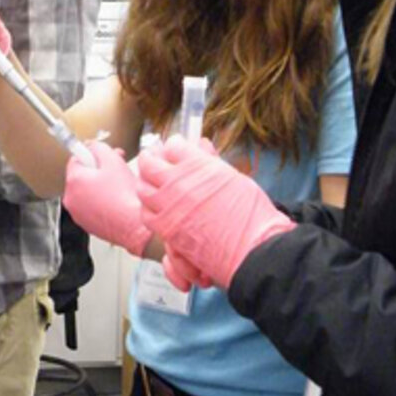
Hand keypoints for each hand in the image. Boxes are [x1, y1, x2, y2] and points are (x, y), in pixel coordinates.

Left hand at [63, 140, 151, 255]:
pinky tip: (115, 200)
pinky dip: (100, 201)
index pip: (75, 158)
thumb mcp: (113, 160)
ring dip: (99, 185)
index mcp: (74, 181)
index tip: (99, 154)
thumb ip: (99, 147)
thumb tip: (92, 146)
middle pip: (81, 175)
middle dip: (98, 169)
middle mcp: (70, 198)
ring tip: (118, 186)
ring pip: (86, 191)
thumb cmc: (125, 196)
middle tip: (114, 167)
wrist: (134, 225)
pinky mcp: (86, 224)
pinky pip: (90, 206)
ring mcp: (77, 213)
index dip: (91, 154)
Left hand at [137, 134, 294, 288]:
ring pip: (142, 188)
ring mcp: (169, 206)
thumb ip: (211, 162)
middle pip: (150, 163)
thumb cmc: (252, 215)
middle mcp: (179, 182)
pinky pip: (146, 214)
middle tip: (152, 158)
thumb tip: (202, 146)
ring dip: (145, 182)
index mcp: (198, 165)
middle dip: (150, 158)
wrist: (253, 250)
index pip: (173, 146)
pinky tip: (155, 207)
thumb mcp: (234, 178)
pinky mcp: (167, 229)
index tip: (174, 147)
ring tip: (150, 181)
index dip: (173, 145)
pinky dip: (148, 208)